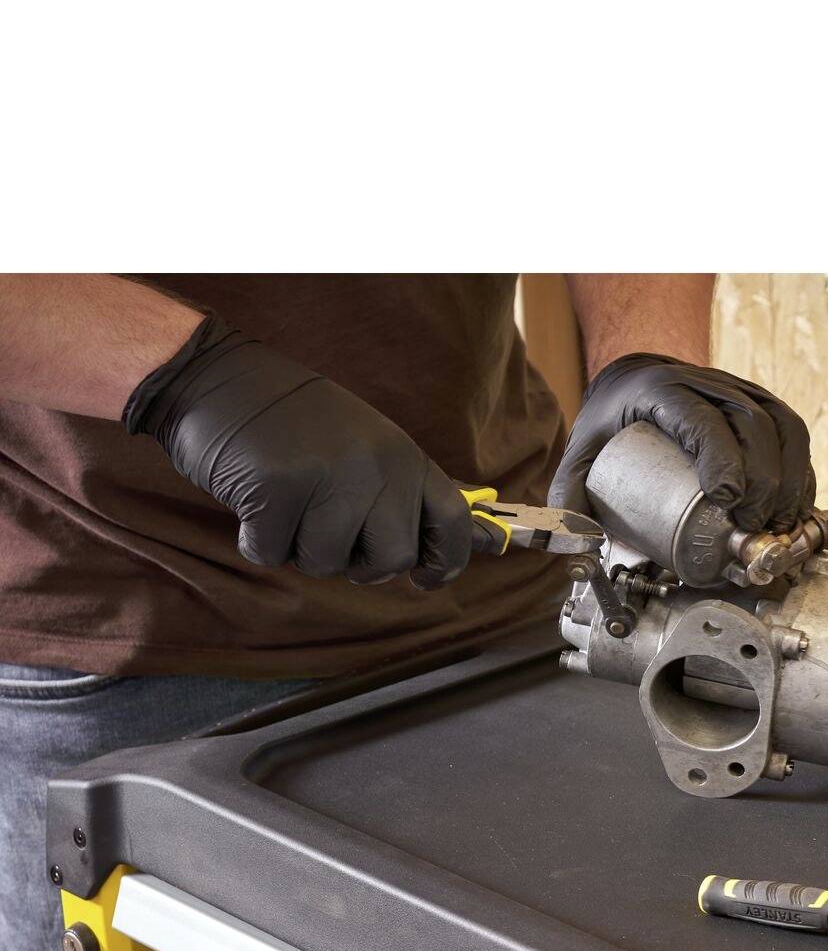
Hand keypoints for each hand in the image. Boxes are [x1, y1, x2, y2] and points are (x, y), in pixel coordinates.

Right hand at [124, 316, 472, 589]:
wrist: (212, 373)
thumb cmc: (294, 422)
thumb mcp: (370, 445)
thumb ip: (418, 495)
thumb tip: (492, 542)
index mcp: (404, 454)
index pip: (453, 521)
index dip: (446, 562)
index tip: (424, 578)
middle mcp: (376, 464)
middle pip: (392, 559)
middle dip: (359, 564)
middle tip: (328, 531)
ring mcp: (327, 475)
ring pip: (328, 564)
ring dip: (300, 549)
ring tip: (286, 503)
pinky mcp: (275, 488)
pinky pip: (273, 554)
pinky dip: (257, 541)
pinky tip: (252, 502)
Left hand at [549, 353, 813, 531]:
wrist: (637, 379)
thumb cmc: (615, 419)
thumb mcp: (583, 452)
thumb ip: (569, 498)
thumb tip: (577, 548)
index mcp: (663, 390)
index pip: (702, 420)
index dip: (722, 458)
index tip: (727, 499)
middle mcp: (707, 384)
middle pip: (752, 424)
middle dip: (762, 480)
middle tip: (752, 525)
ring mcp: (740, 391)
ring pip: (782, 426)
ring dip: (789, 478)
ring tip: (778, 522)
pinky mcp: (762, 404)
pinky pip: (793, 433)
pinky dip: (800, 471)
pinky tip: (795, 506)